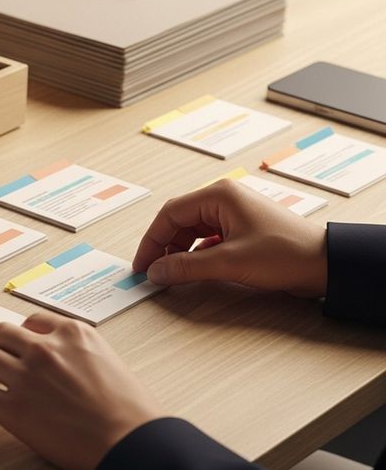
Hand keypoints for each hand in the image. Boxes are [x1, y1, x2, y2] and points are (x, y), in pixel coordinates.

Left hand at [0, 312, 162, 469]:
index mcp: (72, 334)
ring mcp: (25, 378)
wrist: (130, 442)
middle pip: (1, 333)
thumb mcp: (110, 362)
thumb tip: (67, 361)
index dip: (19, 330)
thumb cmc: (131, 411)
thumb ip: (82, 354)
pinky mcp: (12, 409)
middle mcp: (45, 349)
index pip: (33, 321)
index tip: (12, 337)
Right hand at [133, 178, 326, 295]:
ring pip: (193, 231)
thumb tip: (156, 272)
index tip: (143, 265)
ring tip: (173, 274)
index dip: (152, 241)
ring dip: (180, 252)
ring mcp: (234, 214)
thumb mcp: (228, 262)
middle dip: (164, 247)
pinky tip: (195, 270)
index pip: (170, 214)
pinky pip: (208, 239)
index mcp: (219, 196)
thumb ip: (186, 267)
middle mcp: (224, 200)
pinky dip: (197, 255)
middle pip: (179, 221)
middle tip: (154, 272)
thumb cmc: (285, 253)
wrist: (326, 264)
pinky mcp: (243, 230)